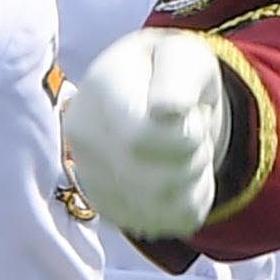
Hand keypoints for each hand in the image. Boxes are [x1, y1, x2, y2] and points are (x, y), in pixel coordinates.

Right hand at [63, 30, 232, 237]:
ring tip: (186, 152)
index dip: (186, 135)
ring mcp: (92, 176)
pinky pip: (166, 223)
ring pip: (161, 207)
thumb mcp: (185, 56)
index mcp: (100, 90)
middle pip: (155, 180)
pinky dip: (190, 202)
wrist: (154, 97)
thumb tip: (167, 110)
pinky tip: (183, 176)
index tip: (192, 113)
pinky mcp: (109, 207)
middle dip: (194, 158)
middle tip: (195, 133)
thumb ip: (179, 76)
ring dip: (194, 180)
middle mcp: (83, 136)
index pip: (143, 139)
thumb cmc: (173, 74)